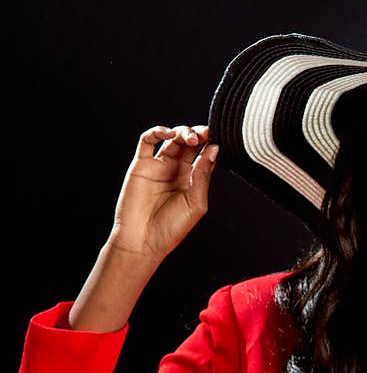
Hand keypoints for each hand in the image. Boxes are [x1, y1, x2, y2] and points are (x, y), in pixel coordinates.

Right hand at [109, 125, 218, 264]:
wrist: (143, 240)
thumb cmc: (171, 227)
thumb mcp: (196, 202)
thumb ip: (203, 176)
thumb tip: (213, 149)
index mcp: (192, 180)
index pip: (204, 155)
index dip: (211, 145)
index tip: (219, 138)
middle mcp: (176, 171)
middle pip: (189, 143)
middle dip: (199, 134)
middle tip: (207, 133)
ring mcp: (158, 166)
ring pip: (171, 139)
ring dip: (183, 132)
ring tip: (192, 138)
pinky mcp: (141, 165)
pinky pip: (147, 141)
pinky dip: (157, 132)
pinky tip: (169, 134)